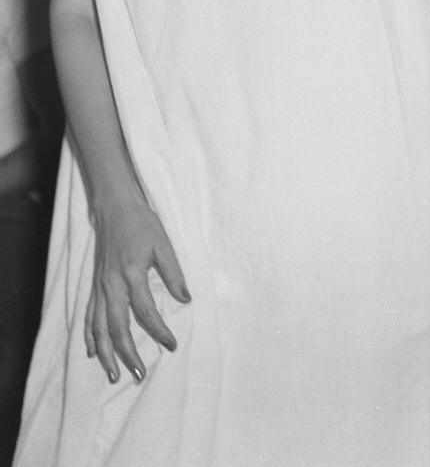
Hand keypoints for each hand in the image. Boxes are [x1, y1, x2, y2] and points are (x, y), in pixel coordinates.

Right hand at [87, 196, 189, 382]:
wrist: (115, 209)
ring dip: (106, 354)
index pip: (146, 312)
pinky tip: (93, 352)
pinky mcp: (95, 287)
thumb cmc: (143, 225)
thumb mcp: (164, 244)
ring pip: (99, 328)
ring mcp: (100, 288)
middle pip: (117, 328)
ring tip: (115, 375)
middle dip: (128, 355)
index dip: (159, 331)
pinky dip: (90, 337)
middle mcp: (111, 286)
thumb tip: (186, 299)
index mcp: (131, 274)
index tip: (172, 345)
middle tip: (139, 375)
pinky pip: (89, 317)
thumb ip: (174, 273)